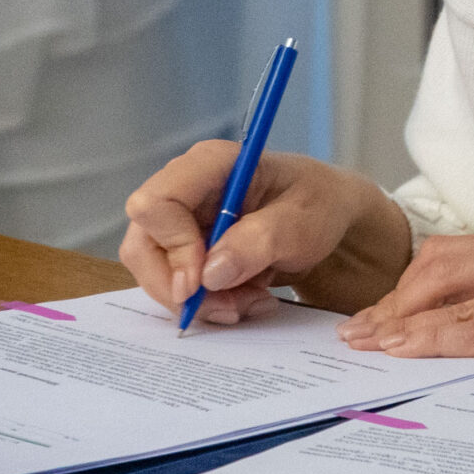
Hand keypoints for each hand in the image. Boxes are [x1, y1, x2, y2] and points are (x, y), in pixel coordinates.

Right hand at [118, 143, 411, 325]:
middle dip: (181, 287)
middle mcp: (185, 189)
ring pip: (156, 273)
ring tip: (251, 303)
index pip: (155, 203)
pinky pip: (175, 286)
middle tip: (231, 308)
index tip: (204, 282)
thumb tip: (208, 273)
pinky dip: (208, 303)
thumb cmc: (319, 206)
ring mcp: (181, 222)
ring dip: (200, 301)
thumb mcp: (303, 222)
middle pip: (143, 245)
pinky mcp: (186, 251)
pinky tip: (245, 300)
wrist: (331, 222)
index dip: (171, 248)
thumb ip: (259, 241)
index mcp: (210, 164)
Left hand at [335, 235, 473, 414]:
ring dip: (407, 326)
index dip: (402, 285)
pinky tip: (419, 354)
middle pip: (444, 270)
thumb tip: (451, 334)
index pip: (452, 257)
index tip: (366, 314)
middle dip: (394, 303)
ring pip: (462, 301)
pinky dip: (448, 343)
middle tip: (355, 337)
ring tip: (370, 349)